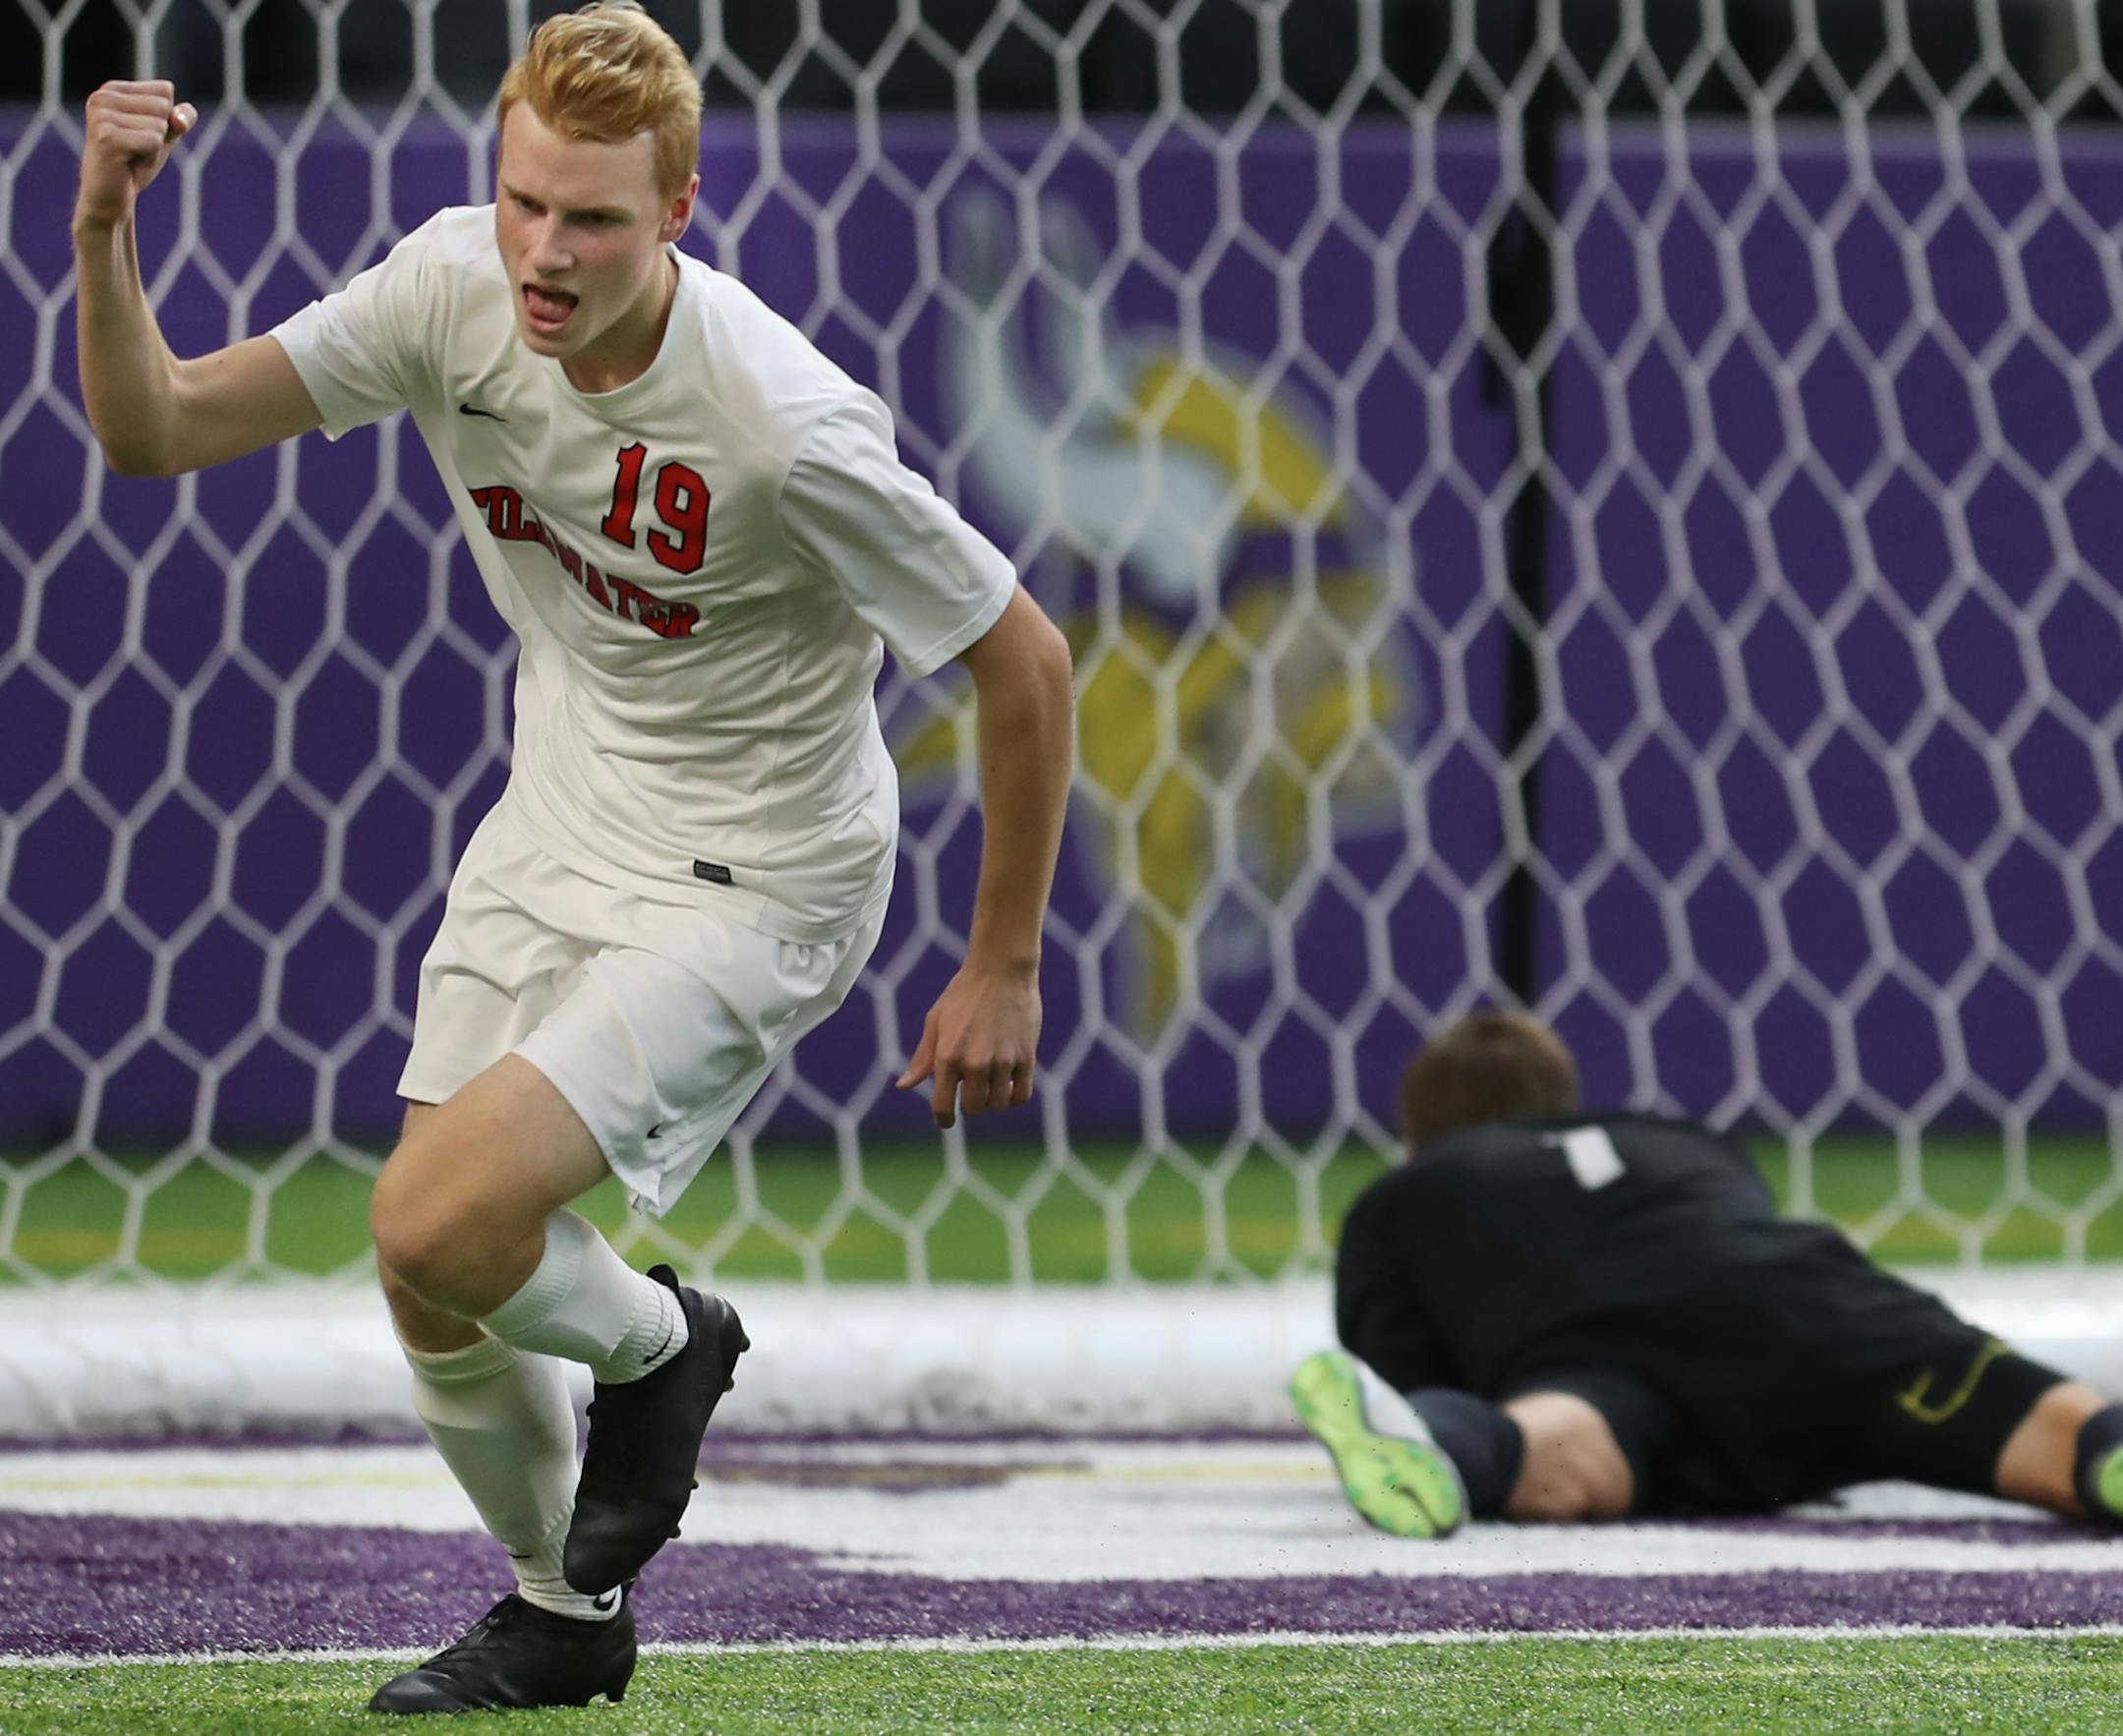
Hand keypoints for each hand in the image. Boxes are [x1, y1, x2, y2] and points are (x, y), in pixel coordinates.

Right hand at [77, 80, 195, 228]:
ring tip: (130, 156)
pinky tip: (127, 163)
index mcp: (112, 89)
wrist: (111, 197)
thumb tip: (180, 118)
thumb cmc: (134, 164)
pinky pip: (154, 141)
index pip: (165, 91)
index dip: (164, 119)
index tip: (140, 134)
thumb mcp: (164, 136)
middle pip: (163, 107)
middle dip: (159, 135)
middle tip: (135, 149)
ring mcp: (101, 116)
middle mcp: (102, 96)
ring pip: (160, 126)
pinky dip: (150, 158)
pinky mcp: (107, 137)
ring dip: (153, 149)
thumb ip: (181, 118)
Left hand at [897, 962, 1040, 1128]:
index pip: (943, 1107)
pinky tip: (1009, 1082)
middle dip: (969, 1105)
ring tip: (991, 1081)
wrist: (1002, 968)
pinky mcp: (1026, 1056)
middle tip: (971, 1089)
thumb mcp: (936, 1021)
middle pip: (973, 1109)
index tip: (946, 1119)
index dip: (943, 1119)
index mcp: (947, 1055)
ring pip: (998, 1104)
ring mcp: (1002, 1060)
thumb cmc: (964, 993)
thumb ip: (922, 1058)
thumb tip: (904, 1086)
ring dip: (993, 1099)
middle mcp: (975, 1062)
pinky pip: (1021, 1095)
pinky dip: (1014, 1095)